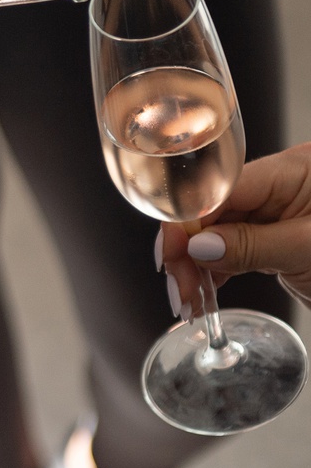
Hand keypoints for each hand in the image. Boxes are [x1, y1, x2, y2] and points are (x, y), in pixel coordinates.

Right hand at [159, 143, 310, 312]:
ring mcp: (279, 209)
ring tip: (189, 299)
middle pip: (214, 208)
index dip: (189, 218)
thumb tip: (196, 246)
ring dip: (198, 265)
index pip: (223, 186)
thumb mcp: (309, 253)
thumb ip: (250, 246)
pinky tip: (205, 292)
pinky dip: (218, 271)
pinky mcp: (278, 234)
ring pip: (219, 230)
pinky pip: (235, 246)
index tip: (170, 253)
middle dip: (189, 247)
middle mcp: (282, 183)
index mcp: (294, 169)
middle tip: (179, 286)